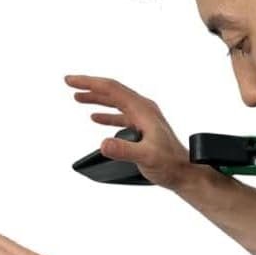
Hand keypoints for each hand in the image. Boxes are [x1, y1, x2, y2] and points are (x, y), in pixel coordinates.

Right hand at [65, 74, 192, 189]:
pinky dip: (107, 114)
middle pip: (113, 91)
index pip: (112, 89)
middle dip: (90, 86)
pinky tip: (96, 118)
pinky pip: (121, 116)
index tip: (71, 80)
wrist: (185, 173)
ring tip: (79, 98)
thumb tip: (103, 144)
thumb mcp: (146, 157)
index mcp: (143, 110)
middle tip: (70, 84)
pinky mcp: (143, 129)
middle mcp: (144, 110)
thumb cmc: (171, 164)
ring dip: (97, 99)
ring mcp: (144, 119)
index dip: (90, 82)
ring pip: (116, 102)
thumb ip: (124, 151)